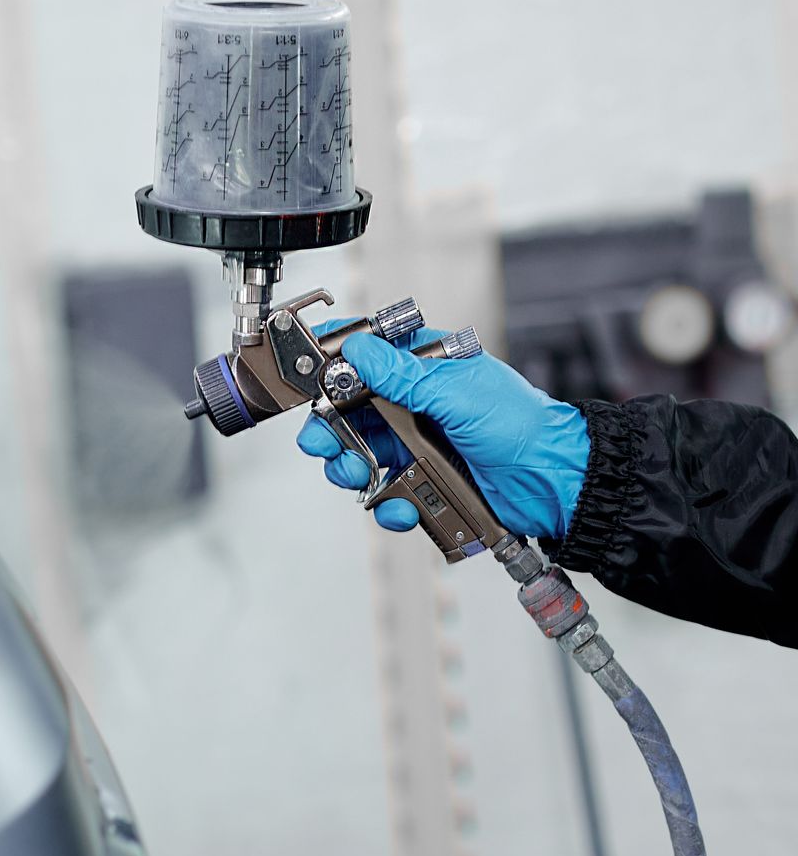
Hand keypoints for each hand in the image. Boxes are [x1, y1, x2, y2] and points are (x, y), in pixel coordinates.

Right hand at [294, 323, 589, 538]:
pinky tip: (399, 503)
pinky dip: (385, 502)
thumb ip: (401, 375)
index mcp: (421, 366)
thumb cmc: (519, 424)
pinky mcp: (418, 477)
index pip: (363, 355)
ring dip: (350, 468)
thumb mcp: (456, 391)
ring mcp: (413, 441)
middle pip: (345, 411)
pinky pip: (382, 491)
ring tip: (361, 477)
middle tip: (325, 443)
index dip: (328, 364)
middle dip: (329, 430)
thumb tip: (357, 351)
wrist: (550, 480)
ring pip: (356, 453)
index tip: (304, 378)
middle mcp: (411, 402)